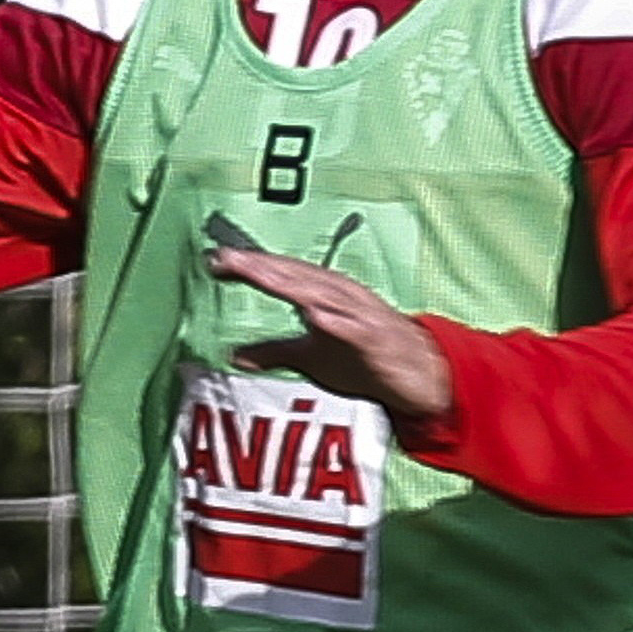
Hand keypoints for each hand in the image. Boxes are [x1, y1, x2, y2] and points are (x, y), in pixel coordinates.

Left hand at [213, 244, 456, 425]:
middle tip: (225, 257)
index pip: (280, 275)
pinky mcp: (374, 337)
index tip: (215, 260)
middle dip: (259, 265)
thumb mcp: (309, 357)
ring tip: (256, 271)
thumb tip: (234, 355)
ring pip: (318, 292)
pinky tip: (313, 313)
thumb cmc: (365, 359)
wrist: (417, 374)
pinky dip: (333, 318)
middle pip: (293, 275)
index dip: (248, 266)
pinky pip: (351, 326)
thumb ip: (273, 351)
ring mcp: (358, 314)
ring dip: (287, 280)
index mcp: (323, 294)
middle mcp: (339, 295)